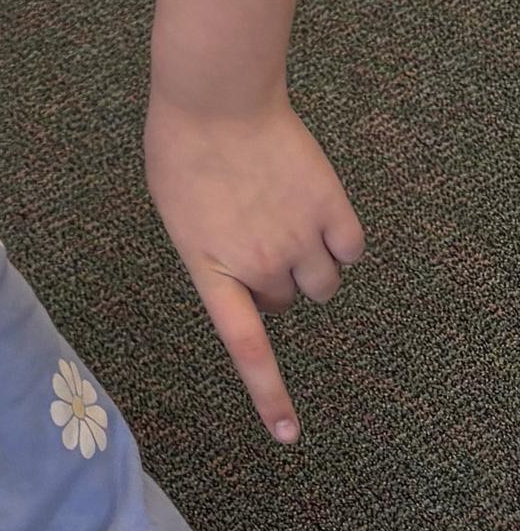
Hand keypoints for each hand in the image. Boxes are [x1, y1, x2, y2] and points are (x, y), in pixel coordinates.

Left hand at [145, 90, 364, 443]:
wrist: (215, 96)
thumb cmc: (182, 145)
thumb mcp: (179, 211)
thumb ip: (213, 255)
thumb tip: (245, 278)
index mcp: (213, 268)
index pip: (245, 347)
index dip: (268, 394)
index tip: (287, 434)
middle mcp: (259, 265)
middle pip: (284, 300)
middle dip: (273, 275)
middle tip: (252, 225)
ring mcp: (297, 239)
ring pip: (323, 282)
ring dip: (310, 259)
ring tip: (283, 211)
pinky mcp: (330, 210)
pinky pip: (351, 249)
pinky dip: (339, 235)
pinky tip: (315, 203)